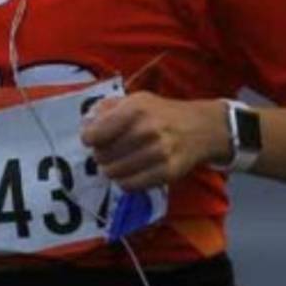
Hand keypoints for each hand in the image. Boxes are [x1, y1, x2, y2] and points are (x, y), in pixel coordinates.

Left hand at [80, 93, 227, 189]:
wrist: (200, 128)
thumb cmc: (161, 113)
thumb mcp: (136, 100)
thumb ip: (107, 109)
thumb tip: (86, 125)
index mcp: (135, 108)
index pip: (95, 134)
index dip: (89, 138)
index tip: (93, 139)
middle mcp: (147, 130)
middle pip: (102, 155)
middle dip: (100, 154)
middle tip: (109, 151)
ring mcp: (159, 153)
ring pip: (114, 173)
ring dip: (112, 169)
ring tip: (119, 161)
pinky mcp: (167, 172)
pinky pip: (130, 186)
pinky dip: (125, 181)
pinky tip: (130, 172)